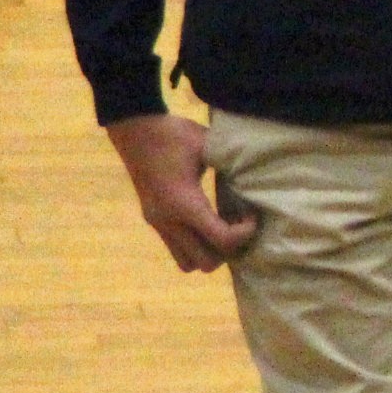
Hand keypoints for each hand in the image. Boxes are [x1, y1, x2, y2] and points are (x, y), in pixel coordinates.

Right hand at [103, 112, 255, 273]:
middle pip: (205, 262)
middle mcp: (168, 220)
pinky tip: (206, 222)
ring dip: (208, 252)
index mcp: (184, 203)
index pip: (222, 240)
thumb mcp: (209, 146)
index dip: (245, 233)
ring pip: (187, 262)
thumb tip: (256, 178)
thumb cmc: (174, 135)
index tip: (251, 215)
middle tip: (239, 226)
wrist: (134, 130)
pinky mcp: (153, 220)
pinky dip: (195, 245)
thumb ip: (231, 166)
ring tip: (222, 228)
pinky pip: (176, 249)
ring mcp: (158, 223)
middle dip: (227, 250)